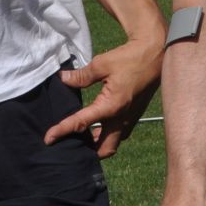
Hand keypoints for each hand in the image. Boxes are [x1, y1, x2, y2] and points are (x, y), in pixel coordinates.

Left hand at [47, 30, 163, 154]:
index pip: (81, 123)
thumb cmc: (130, 58)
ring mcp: (131, 118)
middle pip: (104, 149)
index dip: (62, 131)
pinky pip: (121, 132)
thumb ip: (81, 76)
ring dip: (99, 143)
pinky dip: (109, 134)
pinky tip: (100, 123)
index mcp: (111, 106)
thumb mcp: (102, 64)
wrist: (156, 54)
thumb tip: (64, 79)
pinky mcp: (136, 114)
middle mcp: (122, 118)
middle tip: (73, 142)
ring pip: (114, 142)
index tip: (49, 139)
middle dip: (88, 151)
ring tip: (85, 135)